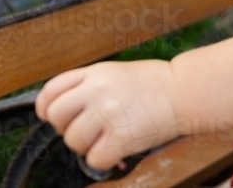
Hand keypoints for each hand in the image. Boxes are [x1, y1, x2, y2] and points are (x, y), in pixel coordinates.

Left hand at [34, 60, 179, 170]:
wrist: (186, 91)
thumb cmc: (157, 84)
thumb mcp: (118, 73)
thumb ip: (90, 85)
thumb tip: (63, 112)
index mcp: (96, 73)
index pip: (52, 90)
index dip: (46, 107)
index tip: (50, 116)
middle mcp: (98, 90)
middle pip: (57, 117)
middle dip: (67, 128)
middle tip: (89, 130)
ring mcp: (108, 113)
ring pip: (73, 141)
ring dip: (88, 146)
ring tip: (109, 138)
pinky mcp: (122, 136)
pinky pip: (95, 159)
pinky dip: (105, 160)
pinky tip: (119, 150)